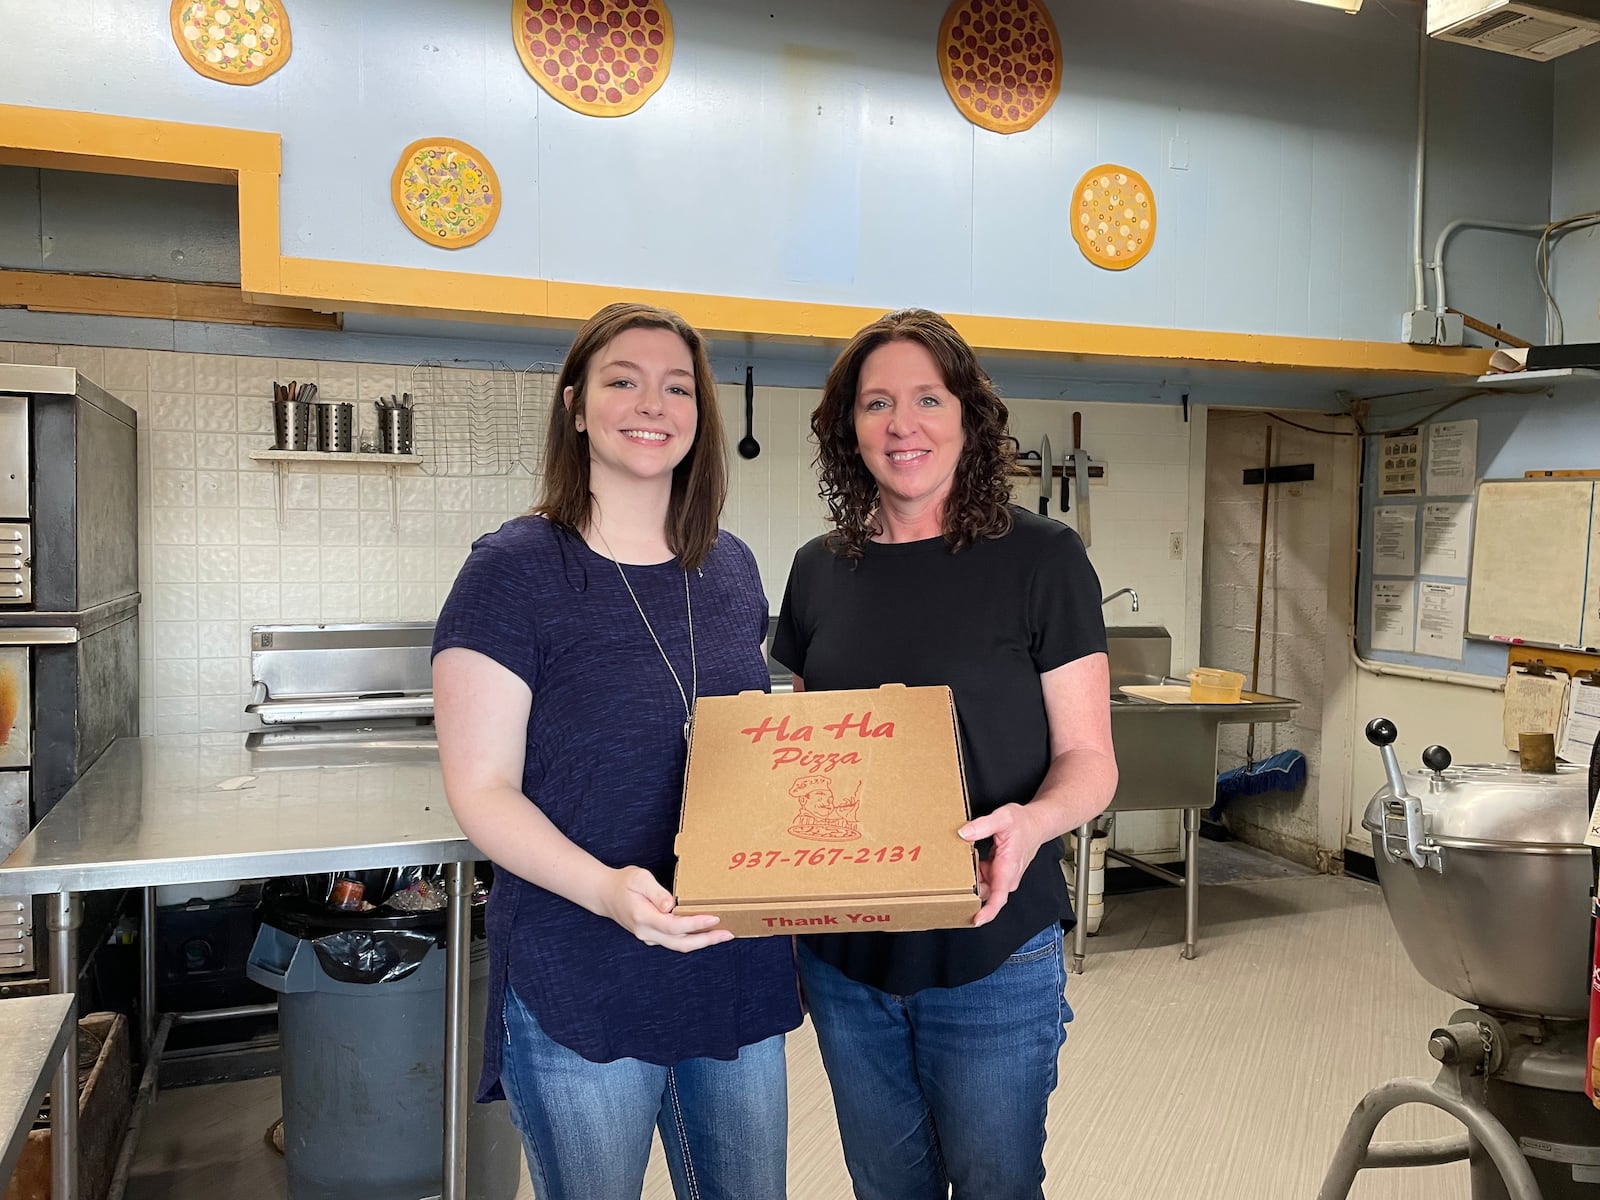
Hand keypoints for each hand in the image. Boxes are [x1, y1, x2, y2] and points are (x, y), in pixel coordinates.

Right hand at [597, 866, 733, 952]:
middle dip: (706, 940)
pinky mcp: (653, 936)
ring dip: (702, 941)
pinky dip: (692, 938)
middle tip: (728, 934)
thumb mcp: (639, 878)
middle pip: (681, 943)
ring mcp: (650, 937)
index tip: (714, 918)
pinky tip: (706, 932)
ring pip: (679, 945)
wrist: (605, 895)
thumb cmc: (623, 883)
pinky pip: (675, 941)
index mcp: (643, 917)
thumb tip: (670, 906)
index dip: (695, 924)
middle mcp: (647, 932)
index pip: (674, 925)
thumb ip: (656, 892)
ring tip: (723, 935)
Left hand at [959, 804, 1046, 926]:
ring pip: (982, 885)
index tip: (976, 920)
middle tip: (955, 872)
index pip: (999, 897)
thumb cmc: (1023, 823)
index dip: (987, 911)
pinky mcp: (998, 873)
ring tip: (963, 860)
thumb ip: (982, 825)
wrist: (1036, 824)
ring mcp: (1002, 877)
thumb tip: (964, 834)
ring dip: (971, 877)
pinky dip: (974, 871)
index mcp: (1008, 868)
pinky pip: (982, 878)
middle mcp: (1007, 877)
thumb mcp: (1003, 818)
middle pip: (984, 893)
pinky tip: (971, 858)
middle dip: (969, 888)